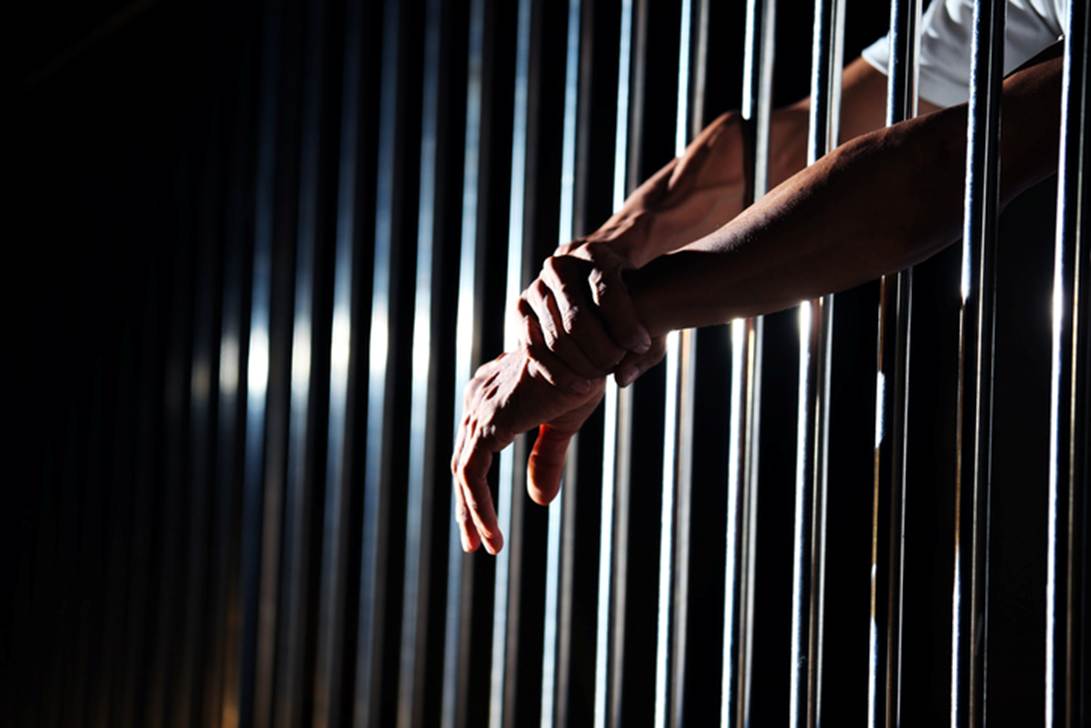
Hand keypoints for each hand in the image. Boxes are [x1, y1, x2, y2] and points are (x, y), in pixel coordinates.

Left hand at [451, 318, 604, 554]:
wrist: (589, 345)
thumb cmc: (582, 372)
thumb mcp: (563, 424)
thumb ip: (546, 459)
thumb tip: (539, 501)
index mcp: (492, 394)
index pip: (475, 449)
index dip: (478, 487)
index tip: (488, 522)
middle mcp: (479, 399)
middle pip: (462, 463)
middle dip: (468, 507)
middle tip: (477, 544)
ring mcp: (480, 411)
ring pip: (463, 473)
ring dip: (472, 514)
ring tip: (485, 546)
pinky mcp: (489, 424)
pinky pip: (472, 475)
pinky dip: (479, 508)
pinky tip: (494, 535)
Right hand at [517, 241, 663, 386]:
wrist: (590, 281)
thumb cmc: (626, 295)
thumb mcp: (645, 307)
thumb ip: (646, 341)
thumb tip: (623, 378)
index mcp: (593, 255)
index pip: (606, 293)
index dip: (626, 325)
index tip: (642, 345)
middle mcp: (560, 266)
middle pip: (577, 320)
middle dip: (601, 351)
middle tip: (618, 365)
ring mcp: (537, 287)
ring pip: (555, 337)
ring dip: (581, 365)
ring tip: (603, 376)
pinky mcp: (522, 309)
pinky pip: (534, 347)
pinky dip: (558, 372)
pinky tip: (581, 386)